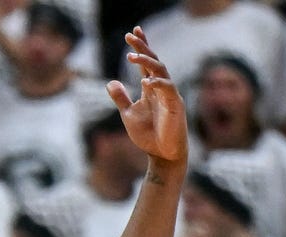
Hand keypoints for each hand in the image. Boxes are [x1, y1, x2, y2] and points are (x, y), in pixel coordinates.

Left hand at [108, 28, 186, 165]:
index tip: (133, 31)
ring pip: (161, 71)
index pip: (146, 64)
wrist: (162, 156)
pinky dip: (157, 84)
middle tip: (130, 36)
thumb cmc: (148, 136)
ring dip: (147, 62)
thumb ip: (121, 98)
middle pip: (153, 61)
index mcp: (151, 88)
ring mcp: (170, 95)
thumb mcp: (128, 115)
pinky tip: (145, 82)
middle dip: (143, 47)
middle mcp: (161, 88)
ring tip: (132, 57)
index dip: (141, 47)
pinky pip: (168, 89)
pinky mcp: (176, 106)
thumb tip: (110, 82)